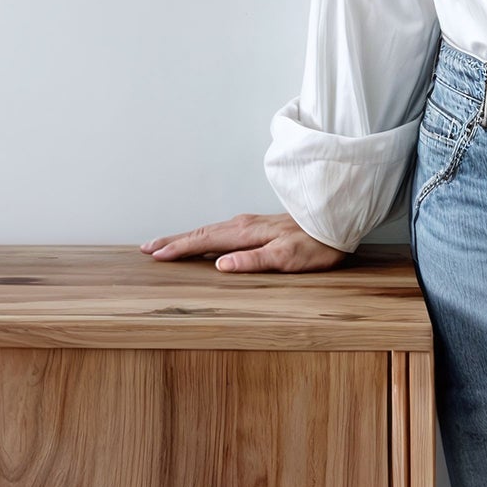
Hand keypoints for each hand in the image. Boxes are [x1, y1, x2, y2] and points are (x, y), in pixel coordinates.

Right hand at [140, 212, 350, 271]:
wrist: (337, 221)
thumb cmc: (316, 244)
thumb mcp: (287, 258)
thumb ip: (253, 261)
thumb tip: (220, 265)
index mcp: (245, 233)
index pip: (204, 241)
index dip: (178, 249)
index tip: (156, 255)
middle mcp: (243, 224)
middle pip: (201, 232)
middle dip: (173, 240)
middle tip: (148, 248)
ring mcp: (250, 223)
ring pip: (209, 230)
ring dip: (186, 237)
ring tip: (167, 244)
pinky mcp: (258, 226)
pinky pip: (221, 230)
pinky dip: (203, 235)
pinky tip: (204, 240)